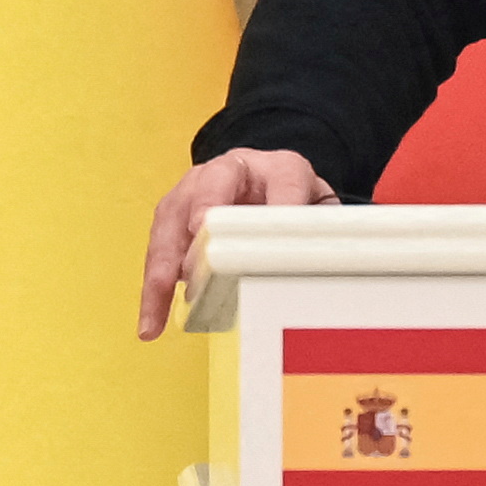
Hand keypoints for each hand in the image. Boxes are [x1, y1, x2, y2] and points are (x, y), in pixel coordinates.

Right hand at [138, 144, 335, 339]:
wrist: (267, 183)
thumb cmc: (294, 206)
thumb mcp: (319, 215)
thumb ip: (326, 236)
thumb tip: (333, 271)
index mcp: (279, 168)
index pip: (284, 181)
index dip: (279, 207)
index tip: (271, 242)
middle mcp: (232, 169)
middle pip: (212, 186)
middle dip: (203, 223)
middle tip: (197, 261)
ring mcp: (197, 186)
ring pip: (174, 217)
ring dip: (164, 264)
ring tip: (160, 303)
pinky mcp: (174, 210)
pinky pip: (158, 244)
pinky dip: (154, 284)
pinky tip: (152, 318)